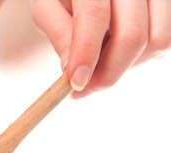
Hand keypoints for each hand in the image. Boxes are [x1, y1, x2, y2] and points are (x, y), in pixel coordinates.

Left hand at [31, 0, 170, 97]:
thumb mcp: (48, 10)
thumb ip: (59, 34)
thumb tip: (71, 69)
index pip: (94, 14)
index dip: (86, 51)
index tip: (76, 82)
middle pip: (131, 34)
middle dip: (108, 72)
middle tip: (85, 88)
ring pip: (155, 41)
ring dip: (126, 66)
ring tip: (99, 66)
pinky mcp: (167, 7)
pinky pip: (163, 41)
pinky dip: (140, 57)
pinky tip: (115, 53)